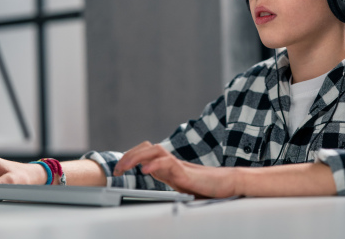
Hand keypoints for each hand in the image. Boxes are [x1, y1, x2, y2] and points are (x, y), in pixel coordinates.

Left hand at [114, 142, 238, 197]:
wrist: (228, 186)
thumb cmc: (207, 189)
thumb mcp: (181, 189)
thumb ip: (168, 185)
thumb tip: (153, 197)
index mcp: (168, 167)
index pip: (146, 153)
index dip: (130, 157)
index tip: (118, 169)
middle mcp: (172, 162)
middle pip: (147, 148)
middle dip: (128, 156)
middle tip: (115, 170)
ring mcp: (179, 165)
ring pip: (154, 151)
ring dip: (136, 157)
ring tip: (124, 167)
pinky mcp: (187, 172)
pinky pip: (168, 163)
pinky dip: (155, 165)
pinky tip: (145, 171)